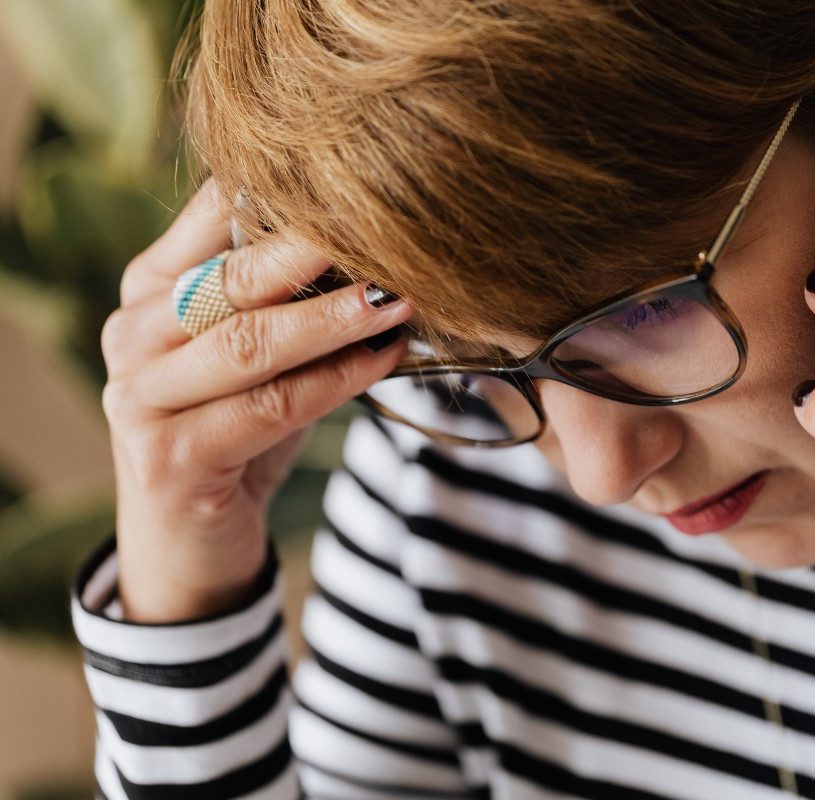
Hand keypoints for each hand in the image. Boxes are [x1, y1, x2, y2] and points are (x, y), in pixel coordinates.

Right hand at [102, 178, 411, 621]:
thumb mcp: (255, 354)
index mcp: (150, 288)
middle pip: (233, 278)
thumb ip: (286, 300)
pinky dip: (335, 381)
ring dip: (333, 319)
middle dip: (315, 252)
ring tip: (396, 299)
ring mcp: (141, 395)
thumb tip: (377, 247)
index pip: (212, 217)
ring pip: (251, 342)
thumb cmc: (234, 430)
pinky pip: (269, 406)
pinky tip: (382, 360)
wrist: (189, 539)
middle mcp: (133, 332)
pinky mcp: (168, 455)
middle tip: (388, 230)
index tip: (359, 181)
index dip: (284, 195)